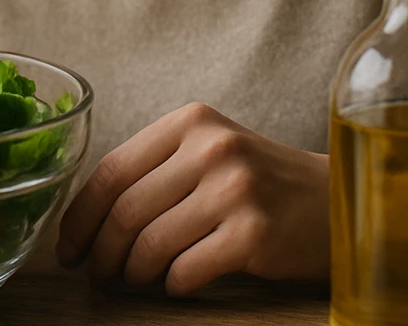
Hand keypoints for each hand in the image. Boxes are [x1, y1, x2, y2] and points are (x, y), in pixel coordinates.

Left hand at [56, 102, 328, 295]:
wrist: (338, 202)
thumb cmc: (263, 183)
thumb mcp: (212, 152)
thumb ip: (158, 169)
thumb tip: (89, 219)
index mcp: (192, 122)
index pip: (112, 169)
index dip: (80, 216)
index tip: (69, 247)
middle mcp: (212, 148)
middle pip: (125, 210)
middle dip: (101, 253)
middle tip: (96, 276)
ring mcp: (235, 190)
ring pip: (150, 243)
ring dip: (132, 273)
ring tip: (133, 281)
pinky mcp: (254, 233)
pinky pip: (187, 270)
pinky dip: (173, 285)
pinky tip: (178, 283)